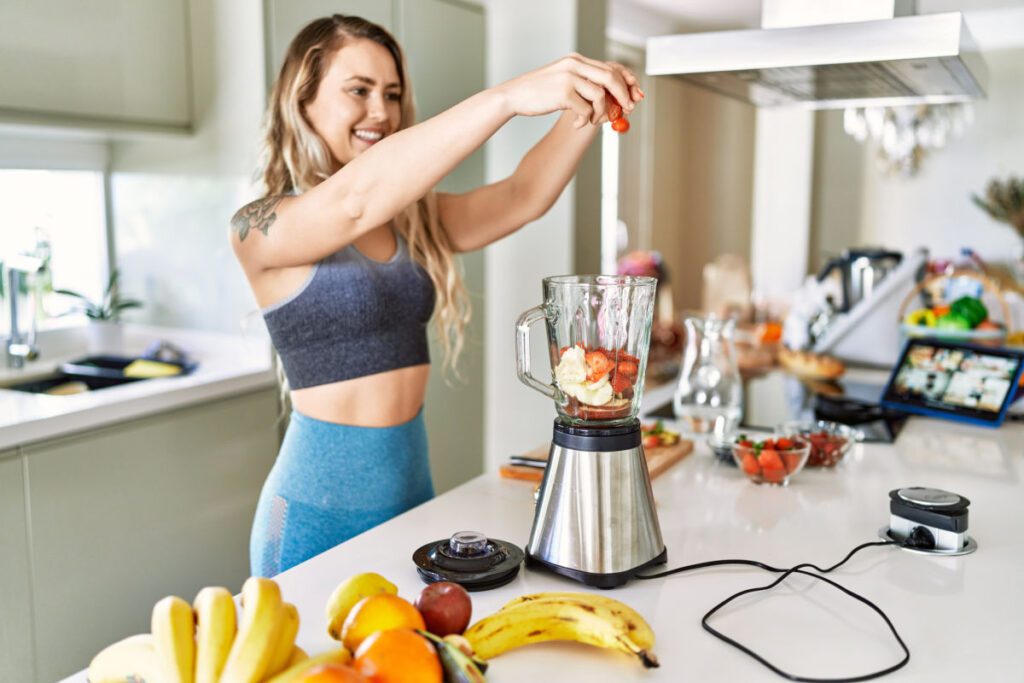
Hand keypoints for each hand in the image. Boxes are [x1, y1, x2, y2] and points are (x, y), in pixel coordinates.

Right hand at [496, 53, 643, 127]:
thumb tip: (612, 99)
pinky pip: (586, 110)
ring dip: (601, 113)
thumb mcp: (564, 82)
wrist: (514, 96)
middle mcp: (574, 64)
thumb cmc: (539, 93)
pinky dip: (585, 120)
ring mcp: (569, 77)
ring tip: (591, 121)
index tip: (636, 95)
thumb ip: (584, 84)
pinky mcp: (564, 93)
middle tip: (627, 110)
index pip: (610, 67)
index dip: (626, 81)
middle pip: (610, 77)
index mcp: (576, 60)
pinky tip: (577, 124)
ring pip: (600, 95)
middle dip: (622, 95)